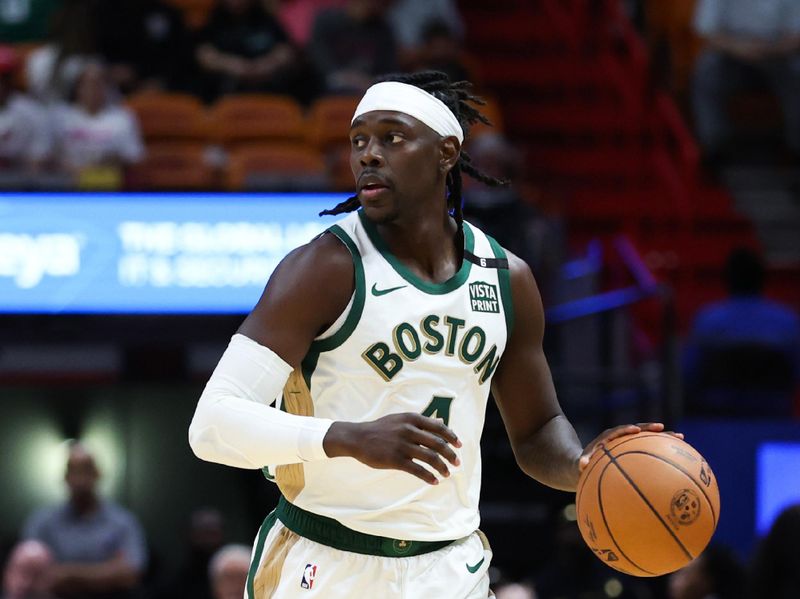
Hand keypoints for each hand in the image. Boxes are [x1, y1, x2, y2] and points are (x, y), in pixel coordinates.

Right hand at [323, 413, 461, 484]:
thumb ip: (421, 422)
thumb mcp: (401, 419)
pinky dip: (428, 476)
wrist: (358, 438)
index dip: (451, 437)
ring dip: (442, 467)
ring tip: (447, 474)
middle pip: (437, 444)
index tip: (459, 445)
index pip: (438, 427)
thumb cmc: (381, 428)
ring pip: (430, 457)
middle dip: (450, 455)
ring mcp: (402, 445)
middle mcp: (409, 430)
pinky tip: (434, 481)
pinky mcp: (395, 460)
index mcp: (412, 419)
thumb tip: (441, 421)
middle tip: (457, 463)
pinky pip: (417, 470)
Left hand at [578, 422, 683, 471]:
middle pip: (637, 430)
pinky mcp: (635, 451)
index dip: (626, 429)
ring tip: (681, 438)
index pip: (617, 431)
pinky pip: (651, 450)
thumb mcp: (578, 464)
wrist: (584, 464)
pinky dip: (663, 452)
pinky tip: (681, 459)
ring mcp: (629, 444)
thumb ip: (580, 463)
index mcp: (607, 439)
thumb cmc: (582, 465)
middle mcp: (619, 438)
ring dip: (662, 438)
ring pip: (647, 439)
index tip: (635, 430)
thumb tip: (581, 465)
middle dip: (649, 428)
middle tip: (662, 428)